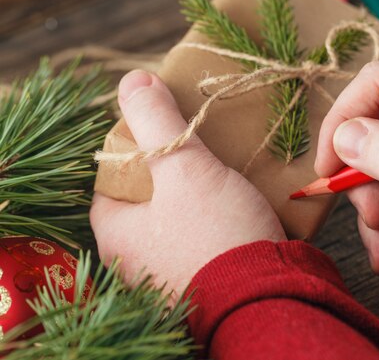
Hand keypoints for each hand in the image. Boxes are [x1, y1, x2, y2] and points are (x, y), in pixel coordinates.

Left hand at [90, 70, 285, 296]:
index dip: (136, 147)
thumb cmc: (215, 234)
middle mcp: (135, 260)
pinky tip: (237, 202)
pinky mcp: (204, 281)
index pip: (113, 177)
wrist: (265, 298)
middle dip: (172, 170)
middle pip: (147, 197)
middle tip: (199, 148)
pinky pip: (202, 238)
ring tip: (223, 170)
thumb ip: (157, 121)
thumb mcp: (184, 169)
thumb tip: (132, 80)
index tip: (166, 131)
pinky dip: (216, 218)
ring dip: (198, 194)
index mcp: (116, 234)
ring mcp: (169, 274)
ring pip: (178, 218)